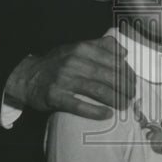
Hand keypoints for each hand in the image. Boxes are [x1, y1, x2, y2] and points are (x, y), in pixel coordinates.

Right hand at [5, 36, 135, 119]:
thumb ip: (100, 46)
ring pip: (97, 90)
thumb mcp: (77, 48)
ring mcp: (64, 79)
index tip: (134, 82)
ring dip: (115, 99)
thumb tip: (123, 52)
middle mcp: (74, 61)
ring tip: (124, 105)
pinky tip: (107, 114)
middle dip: (125, 87)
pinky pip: (79, 105)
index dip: (127, 73)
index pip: (112, 60)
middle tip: (132, 96)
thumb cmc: (57, 62)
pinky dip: (95, 111)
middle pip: (108, 75)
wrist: (28, 76)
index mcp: (82, 48)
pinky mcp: (55, 96)